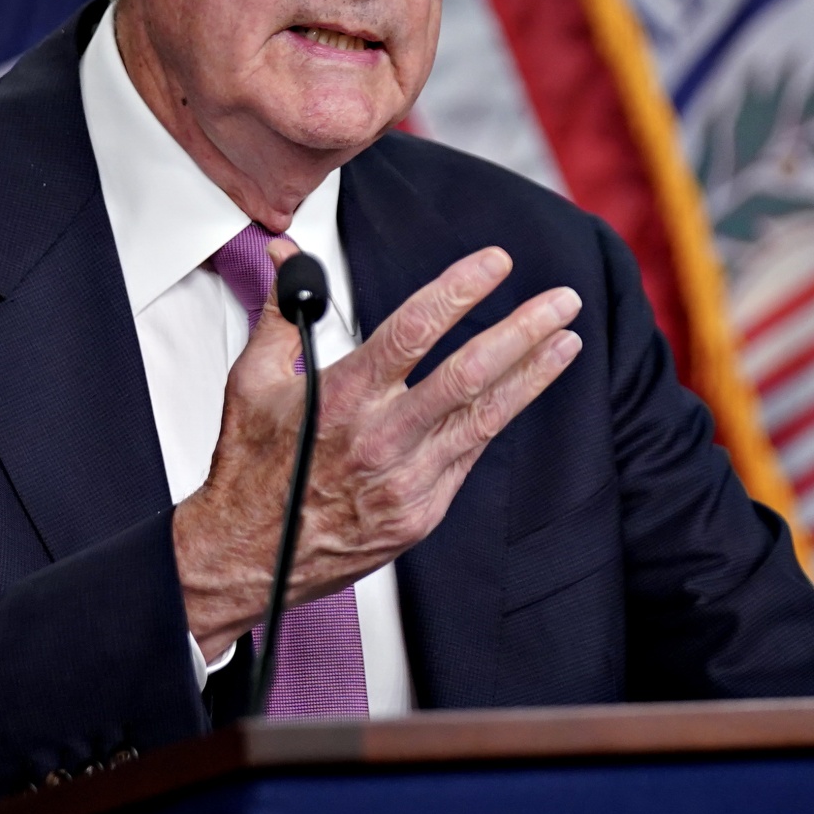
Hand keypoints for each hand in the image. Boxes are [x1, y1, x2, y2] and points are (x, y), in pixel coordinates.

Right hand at [172, 242, 582, 658]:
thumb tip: (285, 255)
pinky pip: (469, 455)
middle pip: (468, 373)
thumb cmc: (252, 469)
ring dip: (532, 374)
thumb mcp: (252, 380)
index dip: (461, 291)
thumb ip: (281, 312)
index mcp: (341, 397)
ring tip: (566, 340)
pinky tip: (525, 390)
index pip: (414, 329)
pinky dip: (500, 418)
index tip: (495, 264)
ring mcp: (406, 480)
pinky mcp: (421, 513)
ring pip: (483, 416)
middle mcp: (380, 438)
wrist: (248, 557)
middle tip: (560, 301)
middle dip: (522, 331)